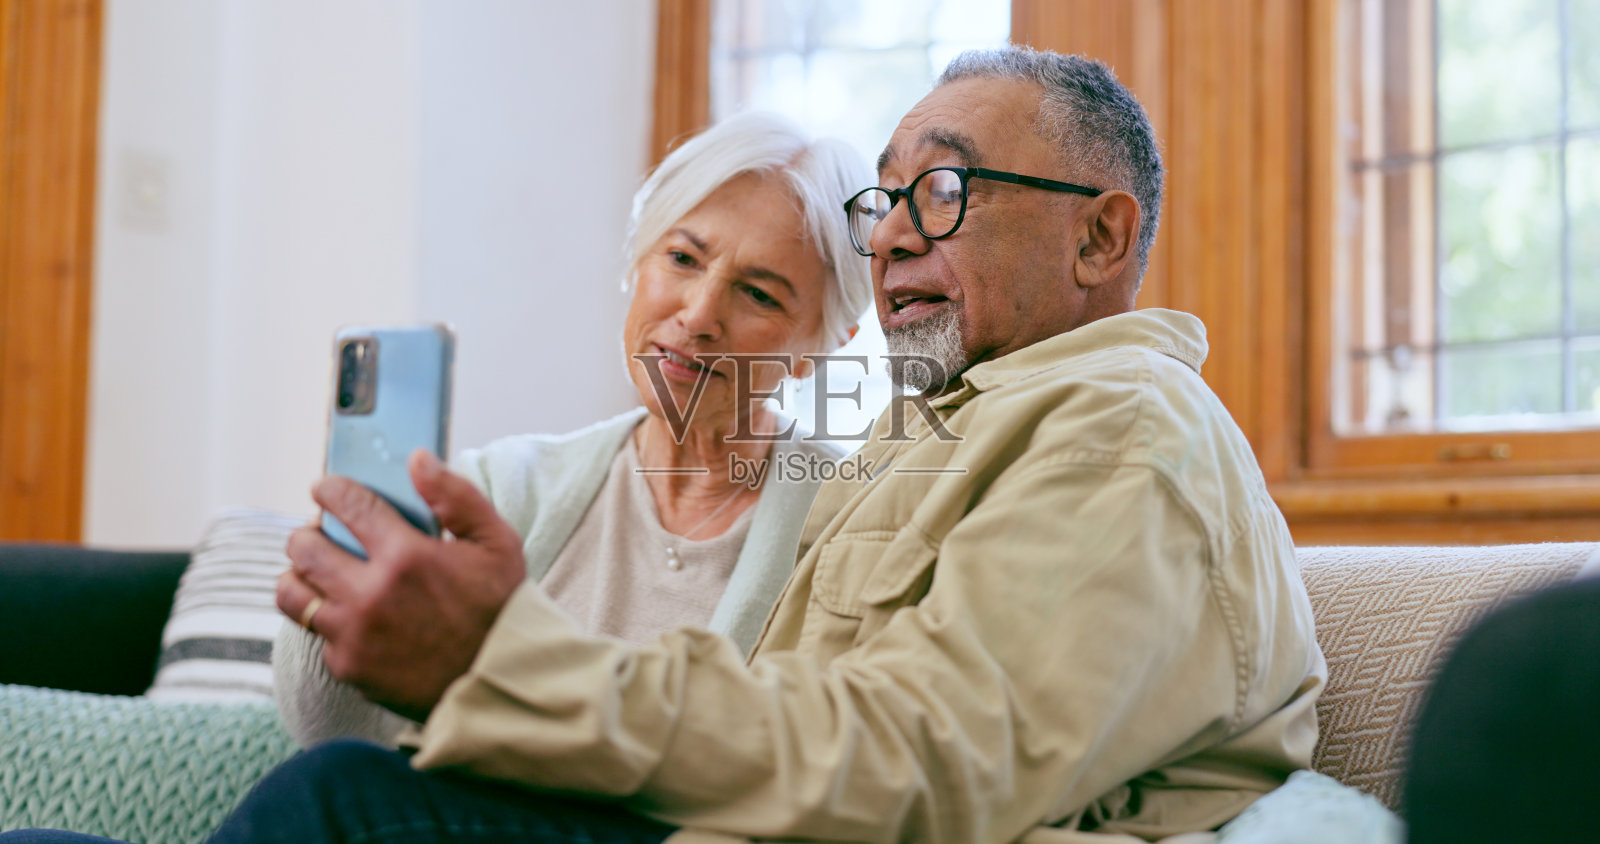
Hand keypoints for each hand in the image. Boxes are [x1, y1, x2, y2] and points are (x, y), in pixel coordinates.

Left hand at [278, 450, 526, 720]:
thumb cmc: (501, 609)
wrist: (501, 683)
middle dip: (308, 532)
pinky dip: (329, 621)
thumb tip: (417, 459)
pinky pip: (317, 635)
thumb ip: (456, 496)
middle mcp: (370, 594)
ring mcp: (354, 634)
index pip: (346, 505)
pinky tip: (352, 616)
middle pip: (303, 547)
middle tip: (322, 533)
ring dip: (299, 576)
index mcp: (406, 556)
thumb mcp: (497, 543)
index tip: (327, 488)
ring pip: (291, 593)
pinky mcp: (348, 667)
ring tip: (318, 573)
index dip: (330, 489)